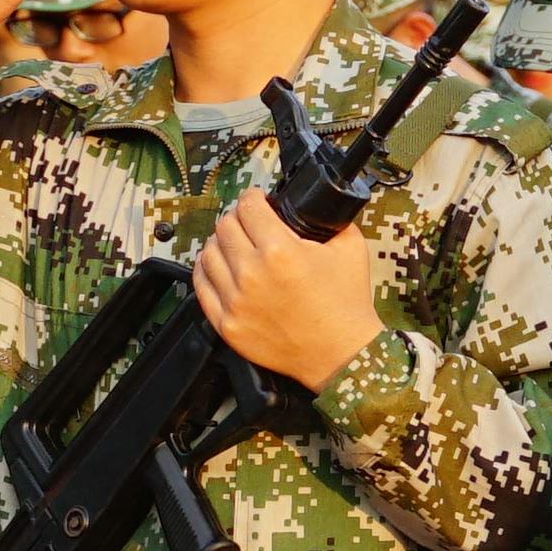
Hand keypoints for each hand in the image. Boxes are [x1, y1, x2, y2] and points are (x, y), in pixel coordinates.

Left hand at [191, 190, 381, 388]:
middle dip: (238, 218)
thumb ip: (329, 219)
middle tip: (249, 222)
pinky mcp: (228, 324)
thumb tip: (311, 206)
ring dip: (220, 243)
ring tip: (234, 245)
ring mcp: (236, 301)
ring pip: (207, 254)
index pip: (248, 206)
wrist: (341, 354)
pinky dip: (206, 272)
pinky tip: (219, 268)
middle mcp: (252, 274)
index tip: (257, 200)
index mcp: (279, 251)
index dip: (253, 197)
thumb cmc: (346, 305)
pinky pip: (201, 287)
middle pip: (224, 227)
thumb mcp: (350, 247)